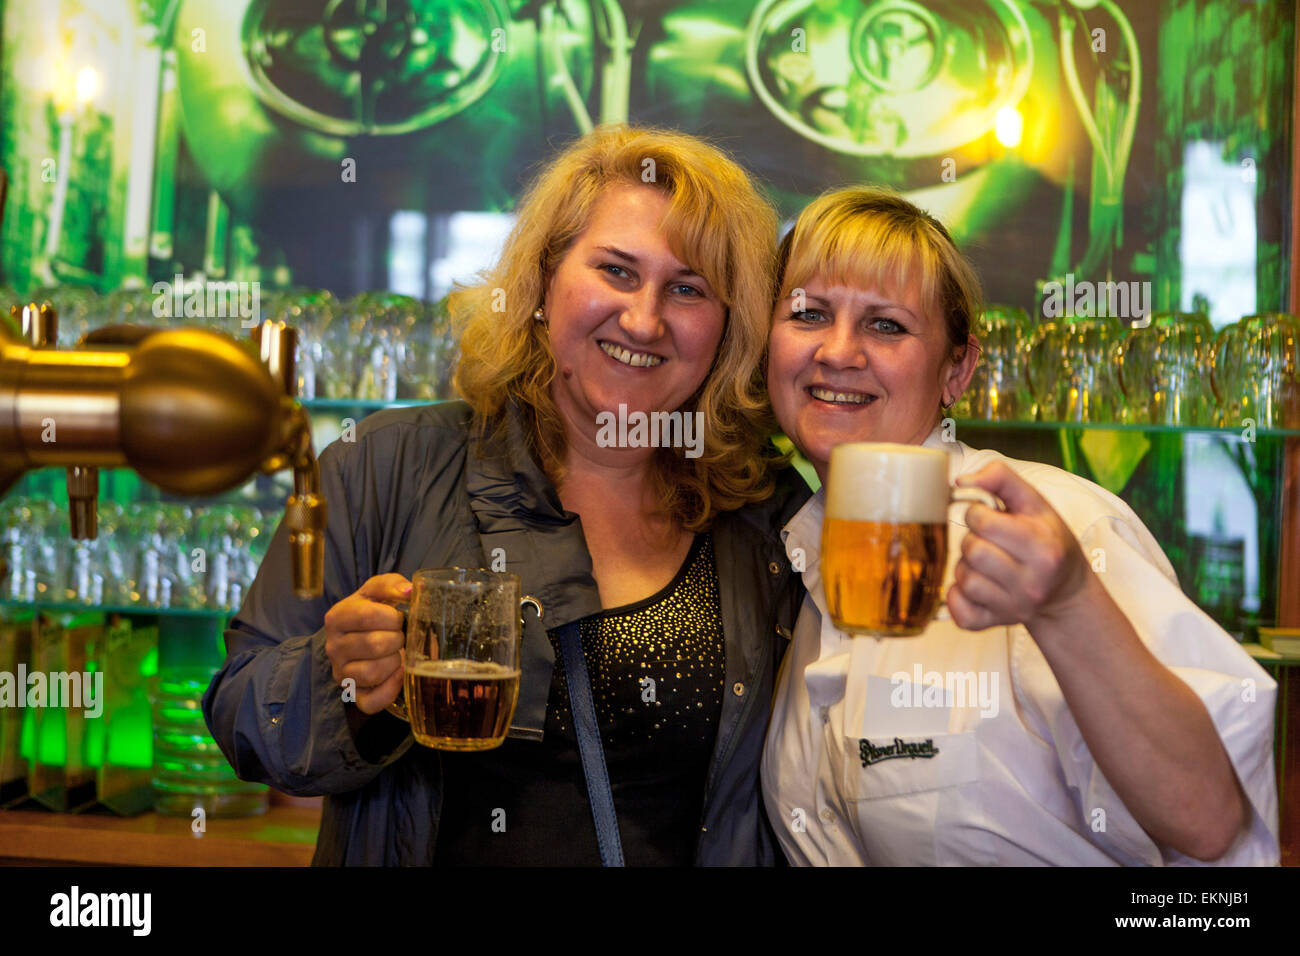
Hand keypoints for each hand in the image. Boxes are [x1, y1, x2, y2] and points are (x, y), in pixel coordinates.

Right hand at [322, 573, 411, 714]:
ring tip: (396, 653)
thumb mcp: (376, 592)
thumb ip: (391, 584)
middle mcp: (333, 647)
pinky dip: (391, 689)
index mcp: (337, 618)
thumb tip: (411, 590)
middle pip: (373, 644)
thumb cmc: (372, 613)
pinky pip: (372, 702)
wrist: (359, 638)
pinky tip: (397, 675)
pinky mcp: (353, 695)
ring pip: (372, 673)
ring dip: (394, 662)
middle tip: (399, 636)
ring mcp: (341, 674)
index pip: (366, 615)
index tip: (398, 617)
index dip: (391, 616)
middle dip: (397, 639)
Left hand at [945, 462, 1092, 632]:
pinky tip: (975, 585)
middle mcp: (1030, 582)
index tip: (989, 518)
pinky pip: (957, 609)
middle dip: (972, 539)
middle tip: (988, 541)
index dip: (977, 513)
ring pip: (963, 578)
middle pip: (972, 550)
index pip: (983, 522)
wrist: (1065, 593)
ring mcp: (1011, 607)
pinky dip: (956, 595)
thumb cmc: (1047, 540)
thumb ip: (1001, 478)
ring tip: (984, 563)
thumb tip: (961, 481)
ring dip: (965, 566)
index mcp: (1043, 548)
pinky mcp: (991, 624)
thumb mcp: (1036, 503)